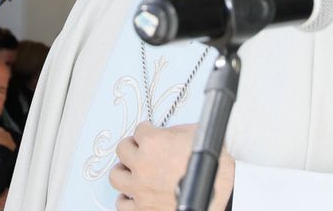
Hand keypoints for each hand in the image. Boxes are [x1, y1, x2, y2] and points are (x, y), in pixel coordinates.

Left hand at [111, 122, 232, 210]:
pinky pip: (122, 204)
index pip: (138, 130)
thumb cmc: (214, 169)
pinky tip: (133, 195)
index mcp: (153, 142)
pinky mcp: (142, 209)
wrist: (217, 195)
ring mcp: (139, 188)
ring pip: (116, 176)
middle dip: (132, 148)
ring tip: (132, 172)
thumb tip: (172, 132)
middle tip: (139, 150)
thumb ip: (179, 131)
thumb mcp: (199, 136)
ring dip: (123, 172)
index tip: (149, 133)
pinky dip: (126, 199)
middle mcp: (142, 164)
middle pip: (122, 149)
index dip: (146, 131)